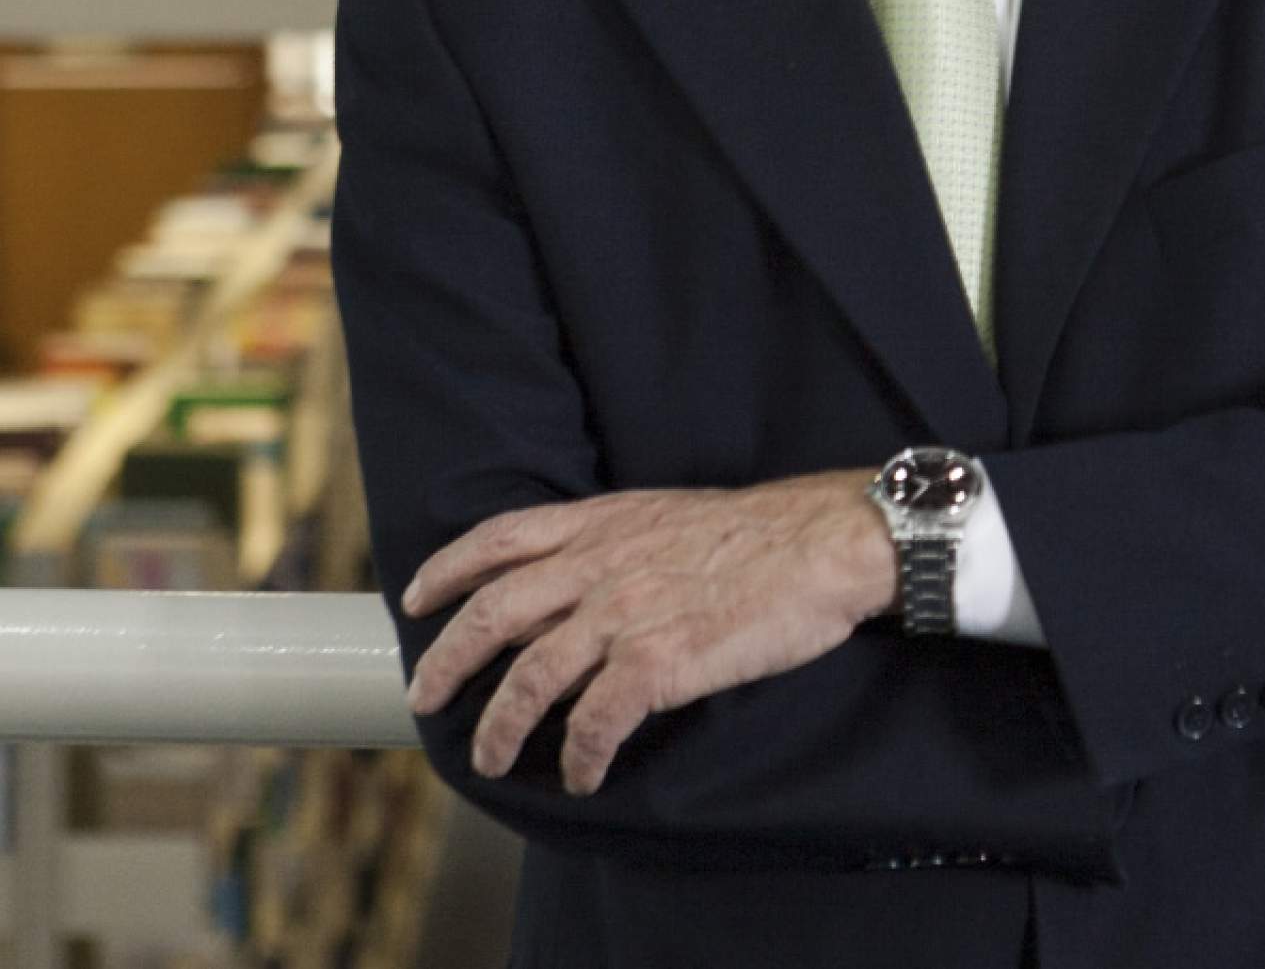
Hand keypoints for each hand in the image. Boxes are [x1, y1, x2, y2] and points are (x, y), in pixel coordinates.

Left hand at [400, 468, 896, 796]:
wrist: (821, 543)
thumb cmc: (761, 533)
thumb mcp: (669, 515)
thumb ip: (618, 544)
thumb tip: (581, 582)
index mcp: (603, 523)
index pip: (500, 538)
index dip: (448, 569)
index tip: (418, 597)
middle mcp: (600, 566)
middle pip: (493, 614)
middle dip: (447, 661)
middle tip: (427, 698)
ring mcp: (624, 614)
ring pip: (530, 679)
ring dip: (500, 727)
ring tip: (492, 757)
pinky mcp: (657, 663)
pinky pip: (594, 724)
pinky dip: (578, 756)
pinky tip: (583, 774)